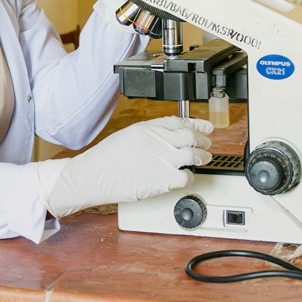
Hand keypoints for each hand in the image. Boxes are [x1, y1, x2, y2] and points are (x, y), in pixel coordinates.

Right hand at [36, 116, 212, 217]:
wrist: (93, 176)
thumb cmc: (106, 159)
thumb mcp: (128, 136)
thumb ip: (150, 135)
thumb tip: (169, 138)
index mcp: (148, 127)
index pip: (179, 121)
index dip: (196, 123)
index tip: (205, 126)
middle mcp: (157, 140)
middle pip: (190, 136)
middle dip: (203, 139)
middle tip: (208, 142)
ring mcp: (161, 159)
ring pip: (193, 155)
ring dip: (202, 156)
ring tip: (205, 158)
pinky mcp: (162, 180)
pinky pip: (186, 176)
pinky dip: (190, 176)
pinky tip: (187, 176)